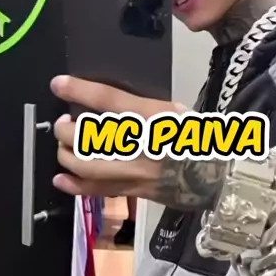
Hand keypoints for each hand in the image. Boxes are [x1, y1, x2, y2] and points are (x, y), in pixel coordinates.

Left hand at [50, 76, 225, 209]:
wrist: (217, 176)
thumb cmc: (195, 137)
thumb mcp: (172, 111)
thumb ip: (140, 107)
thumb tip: (105, 105)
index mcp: (153, 118)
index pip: (109, 100)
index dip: (79, 91)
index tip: (58, 84)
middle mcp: (141, 145)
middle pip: (88, 137)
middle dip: (65, 129)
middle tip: (61, 123)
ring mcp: (136, 172)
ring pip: (86, 166)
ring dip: (66, 155)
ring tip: (64, 145)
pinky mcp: (134, 191)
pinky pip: (97, 190)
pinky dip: (74, 185)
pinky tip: (61, 178)